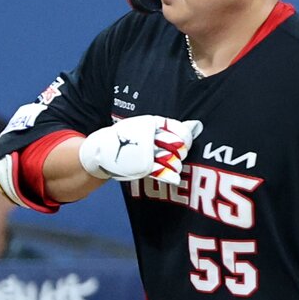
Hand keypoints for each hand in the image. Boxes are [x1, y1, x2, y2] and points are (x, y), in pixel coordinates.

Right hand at [79, 115, 200, 183]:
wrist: (102, 151)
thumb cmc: (129, 138)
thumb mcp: (147, 126)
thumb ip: (172, 127)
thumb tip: (196, 125)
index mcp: (151, 122)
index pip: (180, 131)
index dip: (186, 139)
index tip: (185, 143)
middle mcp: (149, 136)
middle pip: (178, 146)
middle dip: (181, 152)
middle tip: (177, 154)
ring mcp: (146, 152)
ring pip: (173, 160)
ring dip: (176, 165)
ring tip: (172, 164)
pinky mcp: (143, 167)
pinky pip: (163, 172)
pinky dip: (171, 176)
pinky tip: (175, 177)